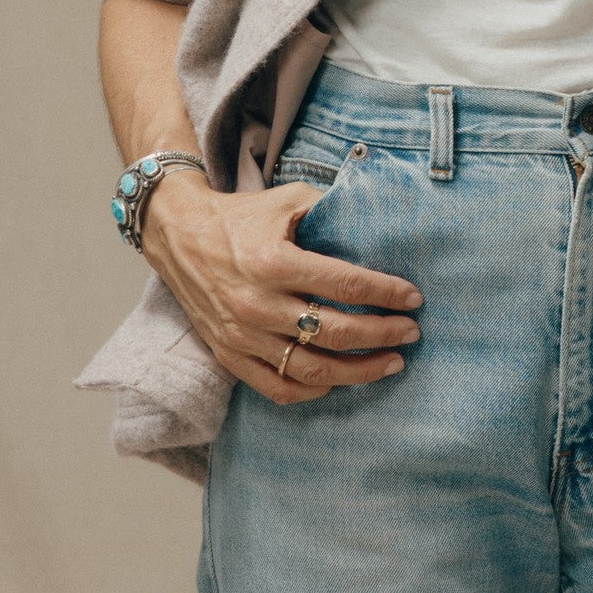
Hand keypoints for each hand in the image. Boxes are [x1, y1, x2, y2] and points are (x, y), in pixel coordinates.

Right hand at [140, 170, 422, 403]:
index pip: (347, 286)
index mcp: (274, 262)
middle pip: (336, 332)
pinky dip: (314, 391)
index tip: (414, 298)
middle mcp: (257, 304)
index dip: (387, 294)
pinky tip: (340, 380)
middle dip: (383, 334)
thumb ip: (331, 212)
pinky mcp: (228, 354)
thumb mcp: (287, 201)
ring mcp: (241, 336)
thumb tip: (379, 225)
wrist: (178, 233)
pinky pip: (278, 388)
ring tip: (390, 363)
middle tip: (411, 332)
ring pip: (312, 370)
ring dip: (359, 371)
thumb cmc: (241, 216)